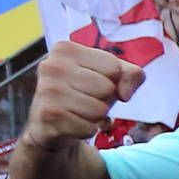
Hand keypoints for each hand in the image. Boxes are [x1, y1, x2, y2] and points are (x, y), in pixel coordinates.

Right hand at [27, 41, 141, 143]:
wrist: (49, 123)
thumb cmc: (83, 92)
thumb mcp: (111, 75)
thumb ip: (131, 75)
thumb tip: (124, 94)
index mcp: (66, 49)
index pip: (114, 67)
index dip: (112, 80)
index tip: (94, 82)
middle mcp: (52, 66)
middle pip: (107, 89)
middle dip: (103, 99)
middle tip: (85, 99)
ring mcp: (47, 90)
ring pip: (99, 110)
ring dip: (95, 116)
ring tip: (78, 111)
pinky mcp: (48, 116)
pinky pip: (88, 128)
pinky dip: (86, 130)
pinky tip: (72, 123)